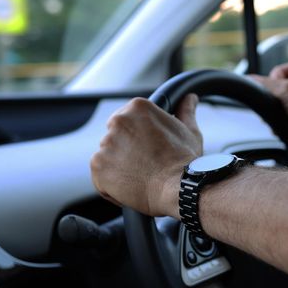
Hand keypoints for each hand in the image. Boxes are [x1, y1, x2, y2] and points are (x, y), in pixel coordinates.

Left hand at [91, 94, 201, 217]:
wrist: (178, 188)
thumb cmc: (184, 161)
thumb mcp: (189, 131)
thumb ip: (185, 111)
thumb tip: (189, 99)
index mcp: (137, 108)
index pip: (127, 119)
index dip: (137, 136)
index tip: (147, 147)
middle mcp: (118, 121)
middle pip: (115, 136)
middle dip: (126, 149)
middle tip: (145, 163)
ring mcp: (106, 144)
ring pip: (108, 156)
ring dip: (119, 166)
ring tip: (140, 176)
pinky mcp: (98, 166)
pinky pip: (100, 175)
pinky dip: (111, 183)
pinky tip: (131, 186)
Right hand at [252, 62, 287, 156]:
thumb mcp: (287, 89)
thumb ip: (267, 83)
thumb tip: (251, 79)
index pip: (285, 68)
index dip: (276, 76)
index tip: (274, 87)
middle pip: (281, 87)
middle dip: (274, 96)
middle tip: (276, 102)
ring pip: (280, 104)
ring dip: (275, 111)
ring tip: (279, 116)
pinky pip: (283, 117)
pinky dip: (279, 122)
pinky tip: (281, 127)